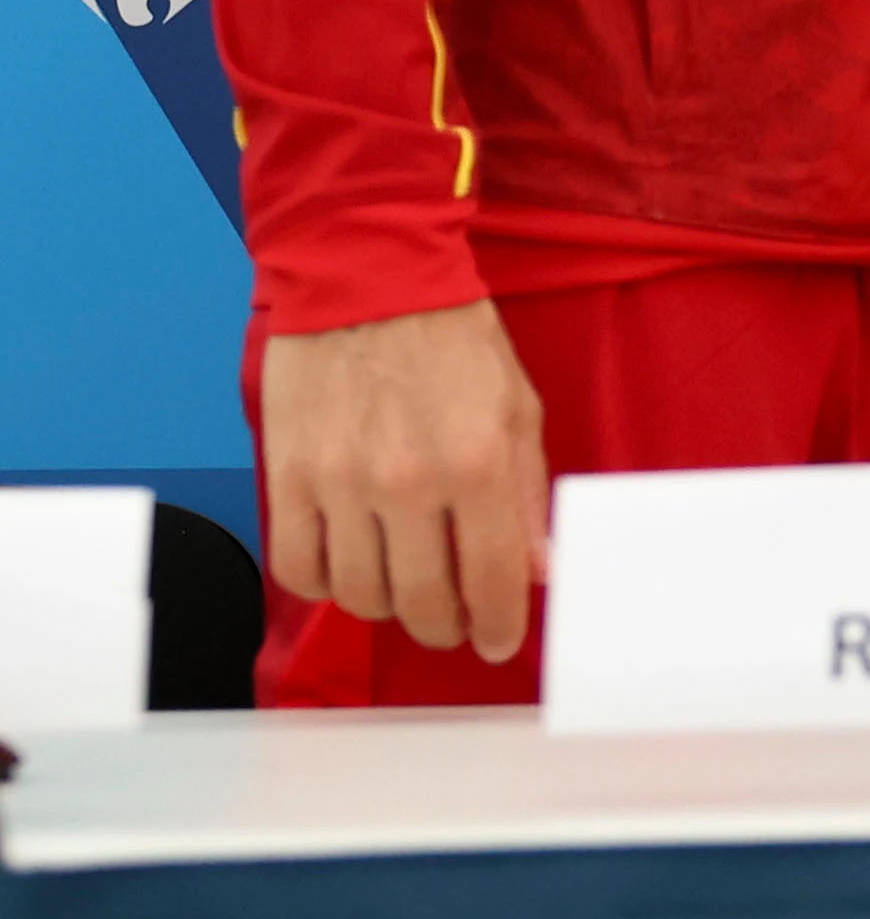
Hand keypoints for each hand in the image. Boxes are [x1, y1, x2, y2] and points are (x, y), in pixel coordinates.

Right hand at [258, 298, 551, 661]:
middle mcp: (405, 483)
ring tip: (404, 589)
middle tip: (453, 622)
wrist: (366, 276)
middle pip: (421, 602)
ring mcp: (338, 483)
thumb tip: (535, 569)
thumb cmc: (451, 336)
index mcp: (475, 464)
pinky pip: (297, 567)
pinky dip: (323, 584)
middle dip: (444, 626)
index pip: (489, 580)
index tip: (499, 641)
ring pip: (358, 595)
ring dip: (386, 607)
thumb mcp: (518, 405)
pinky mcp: (286, 476)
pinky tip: (349, 567)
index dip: (497, 626)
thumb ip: (525, 493)